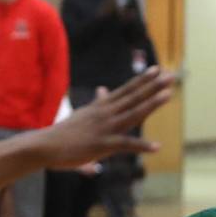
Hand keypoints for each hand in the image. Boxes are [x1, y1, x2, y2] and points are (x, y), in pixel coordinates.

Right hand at [42, 67, 173, 168]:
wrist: (46, 144)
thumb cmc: (64, 133)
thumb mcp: (82, 114)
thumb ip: (97, 103)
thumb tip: (102, 90)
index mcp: (101, 107)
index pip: (125, 90)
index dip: (142, 80)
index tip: (155, 69)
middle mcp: (105, 113)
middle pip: (133, 97)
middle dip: (152, 86)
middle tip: (169, 75)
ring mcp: (105, 127)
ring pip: (133, 113)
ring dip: (151, 104)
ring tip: (168, 94)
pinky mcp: (102, 144)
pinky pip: (125, 144)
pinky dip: (141, 145)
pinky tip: (157, 146)